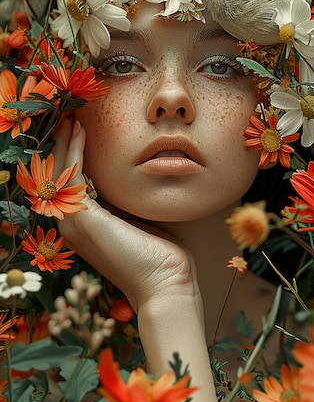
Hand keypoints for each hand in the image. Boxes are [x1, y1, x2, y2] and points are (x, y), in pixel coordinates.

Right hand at [53, 117, 231, 401]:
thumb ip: (126, 199)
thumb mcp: (138, 217)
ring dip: (64, 143)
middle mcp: (72, 224)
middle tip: (69, 117)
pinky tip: (78, 131)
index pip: (71, 184)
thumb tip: (129, 173)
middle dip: (64, 145)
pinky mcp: (81, 218)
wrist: (167, 283)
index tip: (80, 130)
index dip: (73, 155)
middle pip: (59, 176)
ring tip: (71, 119)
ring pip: (60, 173)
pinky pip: (70, 175)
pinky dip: (72, 150)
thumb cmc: (160, 254)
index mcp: (85, 225)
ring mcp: (73, 223)